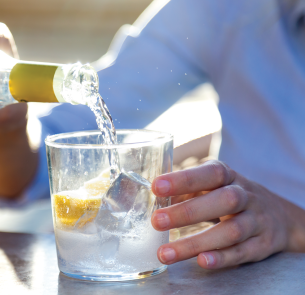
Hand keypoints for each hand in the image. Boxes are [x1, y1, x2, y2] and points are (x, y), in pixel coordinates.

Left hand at [151, 160, 304, 268]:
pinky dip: (222, 258)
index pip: (210, 173)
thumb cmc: (230, 197)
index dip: (184, 179)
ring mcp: (256, 221)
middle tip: (156, 221)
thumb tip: (152, 199)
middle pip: (223, 201)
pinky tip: (201, 261)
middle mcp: (246, 196)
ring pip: (231, 231)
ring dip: (195, 242)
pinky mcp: (262, 245)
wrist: (280, 216)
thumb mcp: (211, 187)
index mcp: (228, 177)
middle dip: (187, 212)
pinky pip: (243, 252)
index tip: (156, 186)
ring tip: (166, 253)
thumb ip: (184, 191)